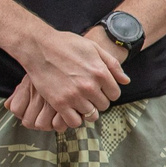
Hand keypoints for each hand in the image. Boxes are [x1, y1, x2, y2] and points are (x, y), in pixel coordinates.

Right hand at [9, 26, 124, 129]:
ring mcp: (75, 96)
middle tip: (88, 95)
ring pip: (91, 115)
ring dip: (87, 111)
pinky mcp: (60, 103)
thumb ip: (112, 65)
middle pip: (104, 105)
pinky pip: (74, 121)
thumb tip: (126, 81)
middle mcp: (90, 86)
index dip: (108, 92)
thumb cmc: (67, 45)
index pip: (115, 94)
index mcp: (101, 72)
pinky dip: (74, 119)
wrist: (39, 47)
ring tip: (80, 103)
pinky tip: (70, 110)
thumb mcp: (94, 48)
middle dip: (97, 101)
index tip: (99, 89)